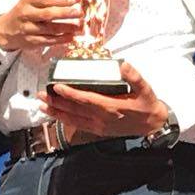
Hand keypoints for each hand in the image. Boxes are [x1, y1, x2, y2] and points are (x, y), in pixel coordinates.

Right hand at [0, 0, 80, 51]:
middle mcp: (26, 14)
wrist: (6, 30)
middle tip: (79, 13)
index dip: (60, 0)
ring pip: (49, 29)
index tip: (74, 0)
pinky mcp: (31, 41)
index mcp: (27, 1)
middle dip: (65, 13)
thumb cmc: (25, 11)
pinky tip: (71, 36)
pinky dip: (61, 39)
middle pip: (47, 14)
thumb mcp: (32, 0)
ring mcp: (28, 29)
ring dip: (66, 28)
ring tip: (79, 26)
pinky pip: (48, 40)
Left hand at [37, 62, 169, 137]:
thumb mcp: (145, 88)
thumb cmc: (147, 105)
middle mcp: (102, 118)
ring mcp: (99, 126)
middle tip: (42, 94)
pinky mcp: (99, 130)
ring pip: (73, 119)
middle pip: (74, 109)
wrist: (153, 125)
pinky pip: (78, 125)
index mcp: (111, 106)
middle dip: (57, 102)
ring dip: (57, 112)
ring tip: (42, 106)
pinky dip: (65, 120)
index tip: (57, 86)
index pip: (86, 99)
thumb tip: (123, 64)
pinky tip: (57, 116)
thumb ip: (134, 77)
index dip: (70, 93)